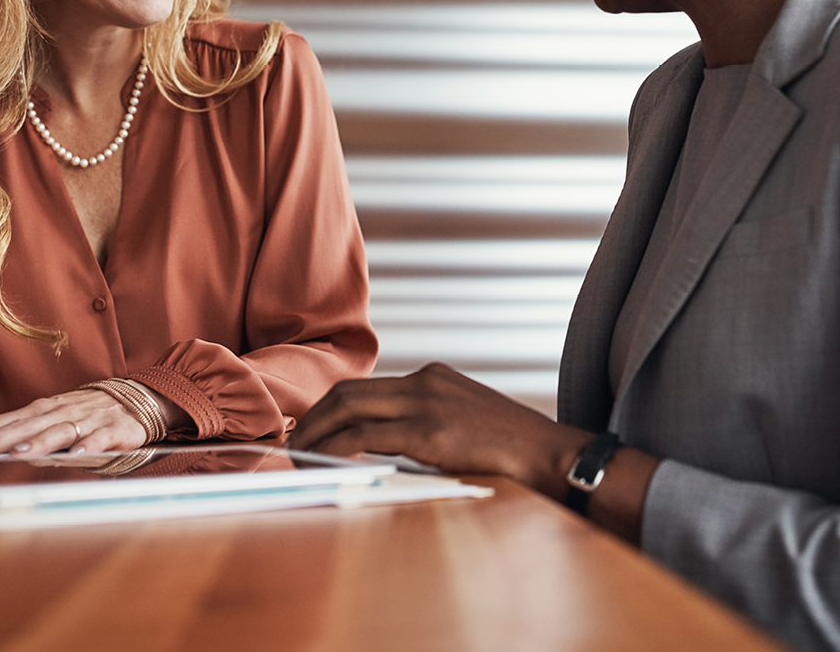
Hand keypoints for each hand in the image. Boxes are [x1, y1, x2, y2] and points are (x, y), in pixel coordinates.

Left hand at [0, 388, 150, 456]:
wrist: (141, 396)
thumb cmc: (87, 411)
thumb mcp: (50, 419)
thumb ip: (20, 434)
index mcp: (38, 411)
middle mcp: (57, 411)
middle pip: (19, 426)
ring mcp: (86, 418)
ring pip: (57, 430)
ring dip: (36, 442)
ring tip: (15, 453)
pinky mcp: (114, 428)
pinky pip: (100, 438)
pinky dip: (89, 445)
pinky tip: (78, 455)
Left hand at [288, 363, 588, 496]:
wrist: (550, 455)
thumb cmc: (509, 450)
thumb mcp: (464, 422)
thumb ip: (427, 423)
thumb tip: (382, 447)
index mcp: (431, 377)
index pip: (365, 386)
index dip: (329, 407)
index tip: (308, 427)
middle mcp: (424, 382)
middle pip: (349, 392)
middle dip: (312, 417)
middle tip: (289, 442)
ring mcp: (426, 403)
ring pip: (350, 409)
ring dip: (316, 432)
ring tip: (297, 455)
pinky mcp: (430, 431)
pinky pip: (366, 436)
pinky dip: (337, 448)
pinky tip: (323, 462)